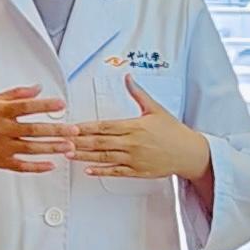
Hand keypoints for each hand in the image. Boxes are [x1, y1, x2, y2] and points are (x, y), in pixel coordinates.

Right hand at [0, 85, 75, 174]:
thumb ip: (16, 94)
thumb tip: (38, 89)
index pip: (25, 107)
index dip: (44, 105)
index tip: (61, 104)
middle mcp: (0, 130)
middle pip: (32, 130)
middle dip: (56, 130)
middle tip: (73, 130)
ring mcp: (0, 148)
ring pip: (30, 149)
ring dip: (51, 148)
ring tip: (68, 146)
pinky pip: (21, 166)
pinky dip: (36, 167)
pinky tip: (50, 165)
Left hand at [71, 73, 214, 186]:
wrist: (189, 152)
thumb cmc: (173, 131)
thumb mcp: (155, 109)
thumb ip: (138, 93)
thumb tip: (128, 77)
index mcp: (134, 126)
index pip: (104, 126)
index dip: (85, 127)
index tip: (71, 126)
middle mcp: (132, 143)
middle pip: (99, 142)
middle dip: (78, 141)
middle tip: (60, 140)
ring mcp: (134, 158)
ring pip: (104, 157)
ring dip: (84, 155)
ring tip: (67, 153)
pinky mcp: (137, 171)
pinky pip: (115, 172)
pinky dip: (101, 171)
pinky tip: (88, 170)